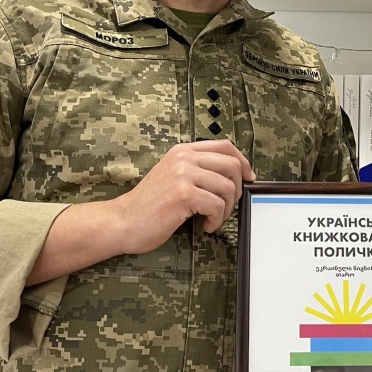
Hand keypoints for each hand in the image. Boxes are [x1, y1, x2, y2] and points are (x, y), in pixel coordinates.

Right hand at [113, 140, 254, 254]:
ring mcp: (183, 174)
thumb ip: (197, 171)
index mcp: (182, 151)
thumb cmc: (149, 206)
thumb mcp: (173, 177)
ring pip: (228, 187)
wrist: (123, 221)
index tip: (248, 178)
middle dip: (238, 189)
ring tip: (212, 219)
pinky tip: (205, 225)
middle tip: (227, 206)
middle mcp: (183, 158)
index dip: (243, 162)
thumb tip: (233, 176)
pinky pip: (217, 205)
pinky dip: (216, 220)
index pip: (225, 146)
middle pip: (232, 165)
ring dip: (226, 209)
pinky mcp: (183, 193)